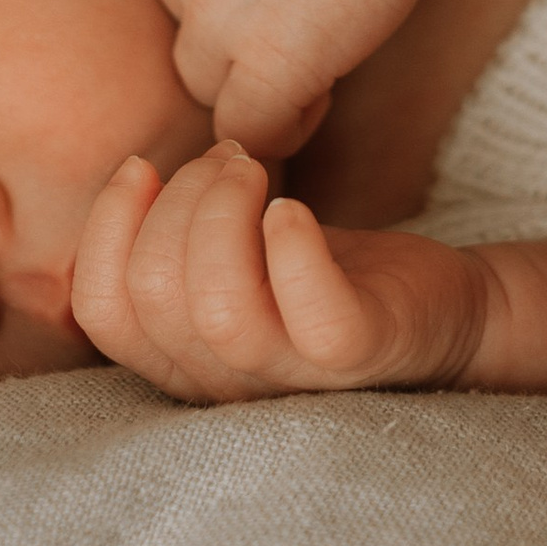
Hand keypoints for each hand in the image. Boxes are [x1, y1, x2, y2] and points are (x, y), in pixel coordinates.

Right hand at [71, 137, 487, 400]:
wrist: (443, 310)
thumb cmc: (324, 273)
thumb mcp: (237, 258)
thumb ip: (177, 238)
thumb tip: (129, 176)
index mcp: (184, 361)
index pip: (103, 311)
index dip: (107, 226)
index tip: (145, 166)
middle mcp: (228, 384)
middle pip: (154, 295)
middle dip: (180, 198)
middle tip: (232, 161)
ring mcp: (294, 376)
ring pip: (217, 308)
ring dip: (224, 210)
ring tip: (258, 172)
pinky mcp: (360, 354)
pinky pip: (311, 314)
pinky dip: (292, 246)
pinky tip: (294, 210)